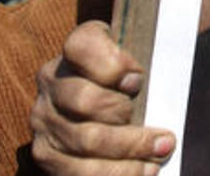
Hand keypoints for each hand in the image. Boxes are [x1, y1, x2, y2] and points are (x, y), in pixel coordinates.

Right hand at [31, 21, 175, 174]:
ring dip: (130, 151)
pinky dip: (117, 173)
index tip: (138, 81)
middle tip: (164, 136)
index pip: (82, 47)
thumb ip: (148, 48)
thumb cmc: (131, 80)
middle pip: (86, 101)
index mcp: (74, 51)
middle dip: (129, 115)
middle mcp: (52, 83)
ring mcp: (44, 120)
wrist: (101, 110)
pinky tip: (144, 170)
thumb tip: (154, 65)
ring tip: (160, 154)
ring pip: (85, 141)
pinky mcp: (46, 154)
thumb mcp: (138, 53)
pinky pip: (78, 172)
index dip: (111, 65)